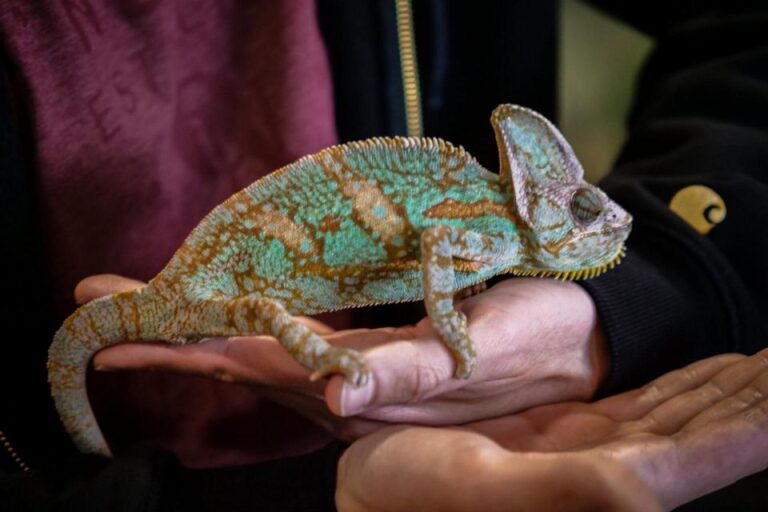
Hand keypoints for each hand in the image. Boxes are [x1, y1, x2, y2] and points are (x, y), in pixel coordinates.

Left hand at [87, 274, 605, 437]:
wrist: (581, 342)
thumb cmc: (535, 335)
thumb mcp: (478, 348)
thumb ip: (405, 372)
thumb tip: (334, 393)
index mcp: (366, 386)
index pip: (251, 359)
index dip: (182, 341)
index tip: (114, 320)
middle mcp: (351, 388)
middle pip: (241, 358)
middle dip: (171, 333)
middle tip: (102, 299)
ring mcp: (362, 378)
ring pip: (264, 354)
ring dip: (202, 331)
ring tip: (147, 309)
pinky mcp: (381, 363)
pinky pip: (299, 349)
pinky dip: (254, 329)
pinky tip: (234, 316)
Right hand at [336, 349, 767, 510]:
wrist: (372, 487)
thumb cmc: (409, 491)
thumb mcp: (475, 482)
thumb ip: (565, 490)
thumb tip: (645, 496)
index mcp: (593, 494)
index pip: (693, 464)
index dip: (745, 433)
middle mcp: (604, 481)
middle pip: (698, 443)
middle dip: (748, 408)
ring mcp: (590, 457)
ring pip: (679, 423)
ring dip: (726, 395)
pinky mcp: (571, 438)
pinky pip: (648, 414)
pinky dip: (688, 392)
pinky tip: (716, 376)